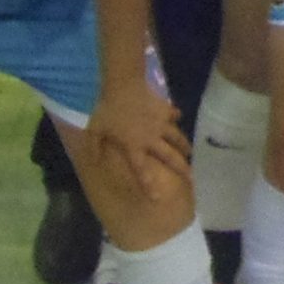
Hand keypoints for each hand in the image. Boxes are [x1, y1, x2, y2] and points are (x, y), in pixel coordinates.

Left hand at [84, 80, 190, 195]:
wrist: (123, 85)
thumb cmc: (108, 109)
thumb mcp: (95, 130)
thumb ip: (94, 147)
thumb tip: (92, 161)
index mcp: (134, 147)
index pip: (142, 171)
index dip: (149, 185)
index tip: (156, 198)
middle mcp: (151, 139)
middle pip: (170, 157)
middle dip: (182, 168)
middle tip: (192, 178)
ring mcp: (161, 124)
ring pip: (177, 138)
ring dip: (184, 146)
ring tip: (190, 153)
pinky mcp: (165, 110)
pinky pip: (173, 115)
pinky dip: (175, 117)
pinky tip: (177, 117)